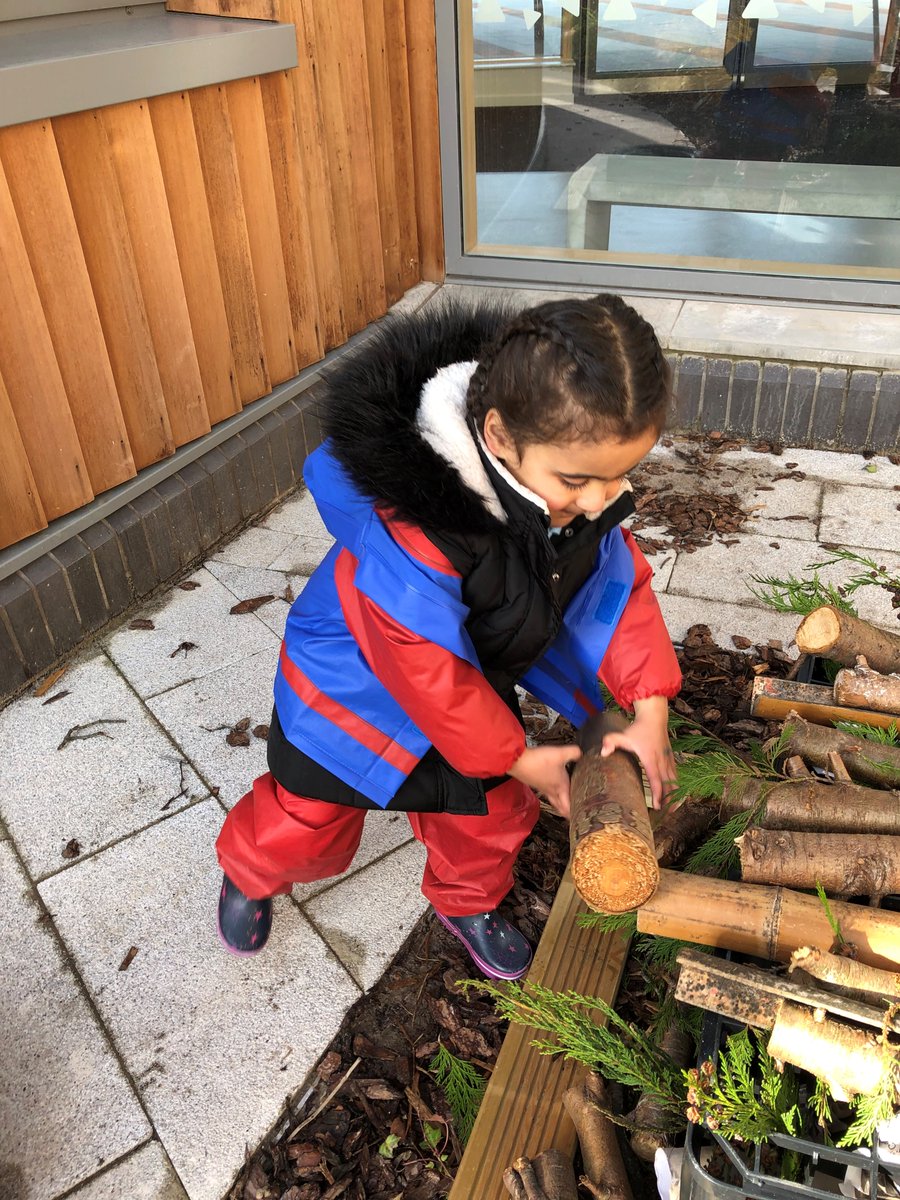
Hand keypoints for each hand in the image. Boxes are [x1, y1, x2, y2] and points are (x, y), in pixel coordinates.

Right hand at [508, 744, 581, 818]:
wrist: (518, 761)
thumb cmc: (537, 761)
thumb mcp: (560, 754)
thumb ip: (573, 753)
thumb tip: (580, 753)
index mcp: (560, 786)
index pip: (568, 805)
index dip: (574, 813)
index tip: (579, 817)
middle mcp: (551, 789)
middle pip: (559, 806)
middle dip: (566, 812)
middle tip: (572, 816)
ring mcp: (542, 787)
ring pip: (553, 799)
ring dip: (559, 804)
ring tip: (563, 805)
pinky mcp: (535, 782)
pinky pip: (546, 792)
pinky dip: (551, 793)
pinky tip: (550, 787)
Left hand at [600, 696, 675, 810]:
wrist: (654, 716)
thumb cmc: (637, 728)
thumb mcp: (621, 735)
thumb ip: (610, 742)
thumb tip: (602, 753)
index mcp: (650, 759)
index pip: (656, 780)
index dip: (658, 794)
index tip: (658, 807)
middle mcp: (661, 761)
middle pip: (668, 784)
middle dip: (669, 800)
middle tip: (668, 814)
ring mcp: (667, 759)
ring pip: (674, 780)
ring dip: (675, 794)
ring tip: (673, 808)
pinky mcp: (670, 757)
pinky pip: (675, 774)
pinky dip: (677, 785)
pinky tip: (676, 792)